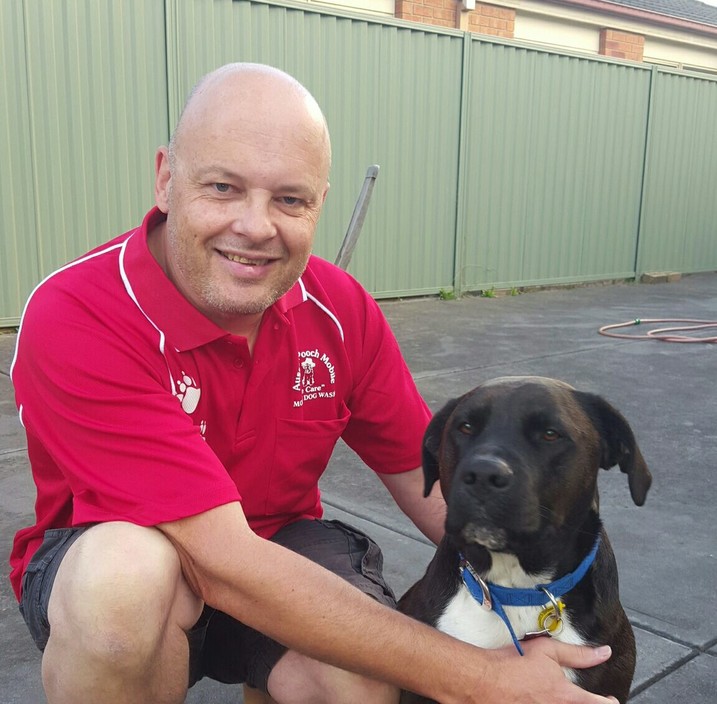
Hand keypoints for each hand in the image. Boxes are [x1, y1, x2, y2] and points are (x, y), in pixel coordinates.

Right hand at [451, 638, 618, 703]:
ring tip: (556, 694)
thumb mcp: (547, 650)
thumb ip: (578, 653)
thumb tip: (603, 652)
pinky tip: (540, 697)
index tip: (610, 699)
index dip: (608, 702)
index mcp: (567, 695)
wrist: (484, 680)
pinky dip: (547, 702)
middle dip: (587, 702)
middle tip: (585, 697)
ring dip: (567, 702)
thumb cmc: (512, 665)